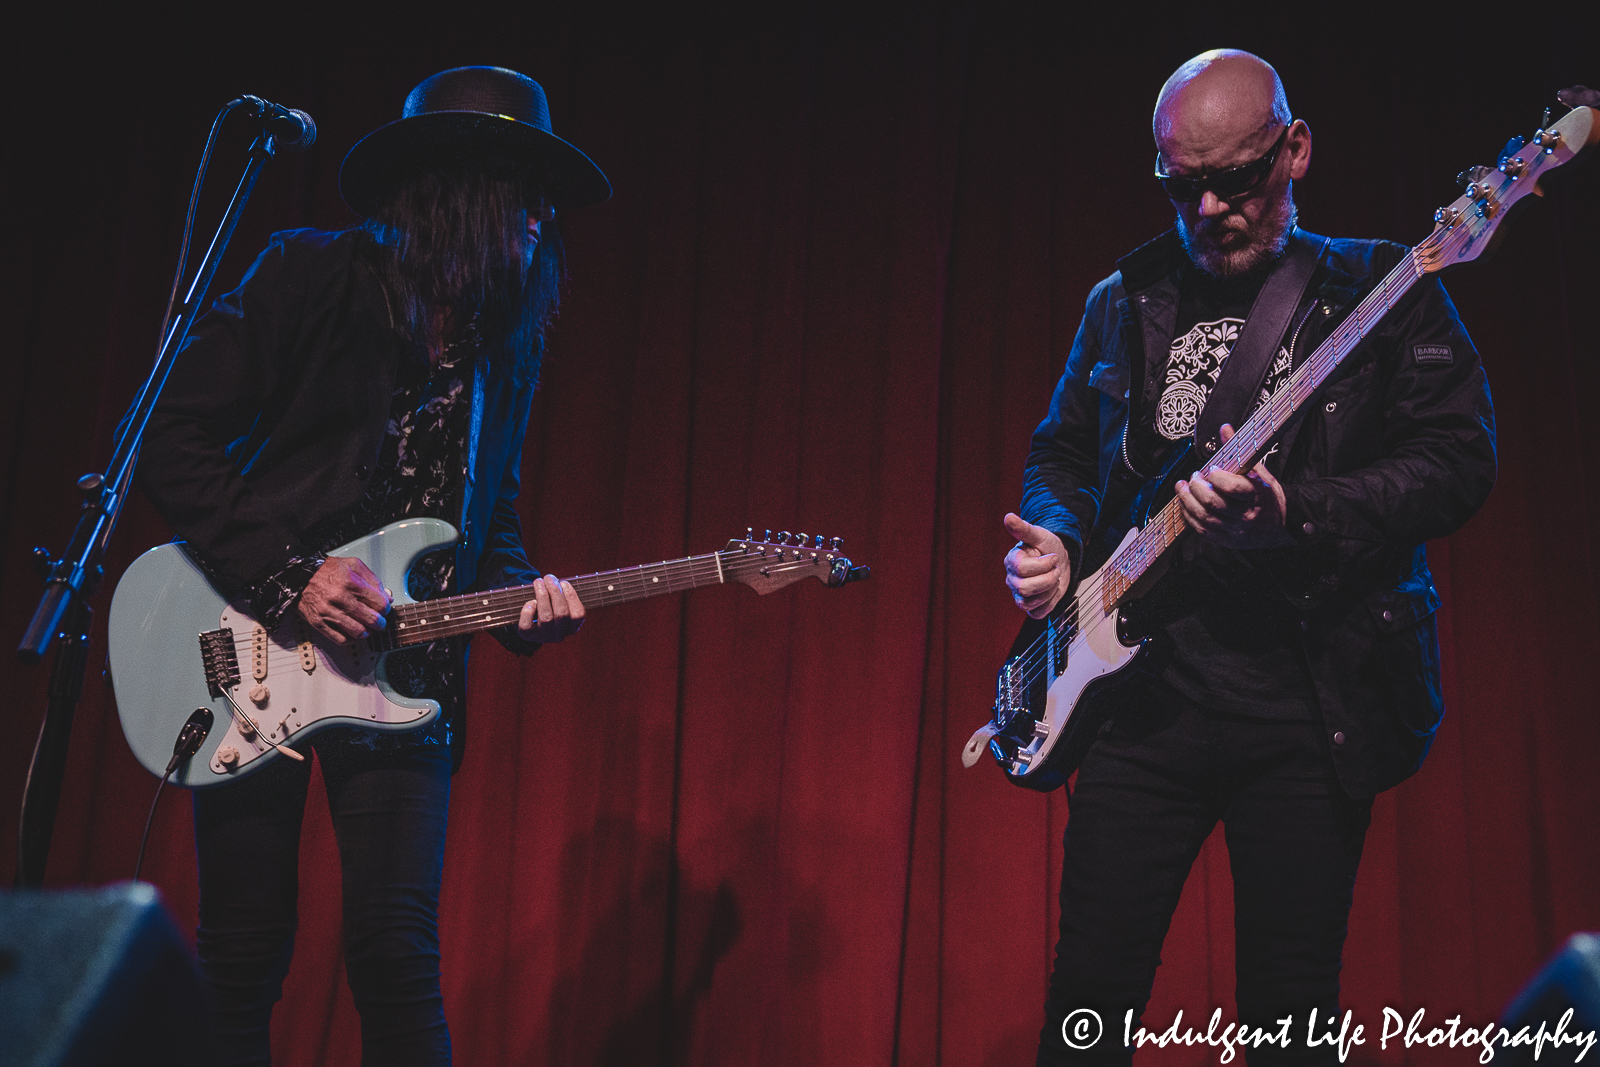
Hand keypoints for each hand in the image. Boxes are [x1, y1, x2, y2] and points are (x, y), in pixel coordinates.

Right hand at [297, 556, 390, 643]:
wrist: (298, 575)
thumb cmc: (325, 570)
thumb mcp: (353, 565)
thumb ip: (372, 579)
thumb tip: (386, 596)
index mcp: (351, 583)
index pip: (379, 604)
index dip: (386, 608)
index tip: (384, 609)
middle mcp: (340, 598)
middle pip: (371, 619)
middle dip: (380, 623)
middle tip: (379, 622)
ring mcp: (329, 612)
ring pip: (358, 632)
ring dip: (367, 632)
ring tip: (367, 629)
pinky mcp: (319, 623)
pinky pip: (340, 639)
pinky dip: (350, 639)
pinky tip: (352, 633)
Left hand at [517, 575, 584, 642]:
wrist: (532, 624)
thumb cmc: (550, 608)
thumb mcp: (561, 604)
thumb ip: (563, 595)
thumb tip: (555, 581)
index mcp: (572, 627)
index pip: (578, 615)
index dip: (571, 597)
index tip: (564, 582)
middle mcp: (559, 634)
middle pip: (561, 614)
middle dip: (555, 592)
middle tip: (549, 578)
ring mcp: (543, 636)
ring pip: (546, 618)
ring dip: (542, 596)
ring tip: (538, 582)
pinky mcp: (528, 636)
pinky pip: (527, 626)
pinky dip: (528, 612)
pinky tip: (530, 603)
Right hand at [1003, 513, 1071, 618]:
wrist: (1060, 561)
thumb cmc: (1048, 547)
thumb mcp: (1039, 535)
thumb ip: (1023, 528)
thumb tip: (1008, 517)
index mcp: (1012, 561)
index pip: (1022, 569)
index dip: (1042, 565)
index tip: (1053, 558)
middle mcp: (1012, 579)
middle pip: (1024, 589)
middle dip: (1047, 580)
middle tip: (1055, 570)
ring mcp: (1019, 594)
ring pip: (1030, 603)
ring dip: (1049, 591)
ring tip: (1054, 579)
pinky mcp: (1030, 607)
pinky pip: (1037, 613)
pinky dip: (1049, 604)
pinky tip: (1052, 591)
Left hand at [1175, 424, 1292, 548]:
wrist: (1282, 525)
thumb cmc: (1268, 497)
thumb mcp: (1259, 472)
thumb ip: (1239, 452)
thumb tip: (1225, 429)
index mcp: (1255, 497)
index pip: (1233, 487)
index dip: (1217, 477)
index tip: (1211, 469)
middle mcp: (1245, 516)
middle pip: (1213, 503)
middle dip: (1197, 488)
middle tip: (1192, 478)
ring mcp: (1234, 530)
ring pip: (1204, 517)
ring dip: (1187, 501)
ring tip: (1182, 488)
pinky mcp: (1226, 540)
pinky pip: (1202, 530)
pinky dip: (1190, 516)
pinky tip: (1185, 504)